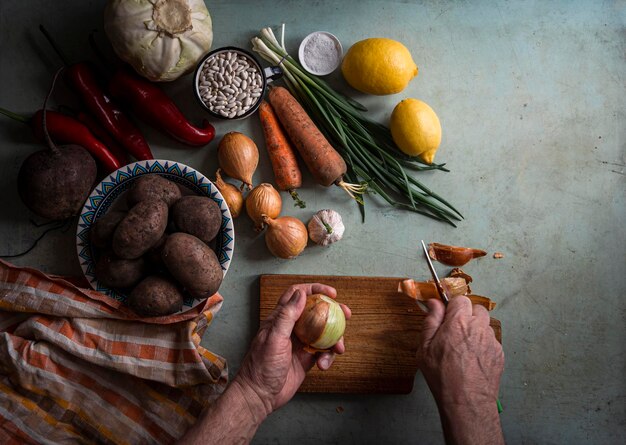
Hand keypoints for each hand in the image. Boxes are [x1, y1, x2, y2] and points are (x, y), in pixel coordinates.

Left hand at [234, 283, 350, 417]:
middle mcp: (292, 328)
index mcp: (281, 319)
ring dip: (335, 338)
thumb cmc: (261, 366)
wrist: (260, 395)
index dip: (314, 290)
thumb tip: (300, 294)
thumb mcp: (274, 337)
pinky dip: (328, 357)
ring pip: (324, 333)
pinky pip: (324, 352)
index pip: (297, 295)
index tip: (331, 293)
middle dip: (333, 311)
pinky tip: (324, 365)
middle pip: (316, 312)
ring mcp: (301, 343)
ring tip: (339, 348)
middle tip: (346, 313)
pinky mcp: (307, 359)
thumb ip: (287, 315)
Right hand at [417, 296, 503, 444]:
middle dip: (466, 315)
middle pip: (476, 309)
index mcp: (458, 322)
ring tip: (463, 347)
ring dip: (475, 329)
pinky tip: (472, 358)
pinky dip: (482, 344)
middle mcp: (478, 327)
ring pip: (485, 325)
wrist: (466, 401)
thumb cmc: (443, 376)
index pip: (460, 299)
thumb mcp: (425, 347)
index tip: (446, 314)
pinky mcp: (499, 353)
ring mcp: (491, 340)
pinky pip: (491, 341)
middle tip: (454, 330)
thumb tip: (433, 303)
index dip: (452, 306)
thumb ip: (430, 321)